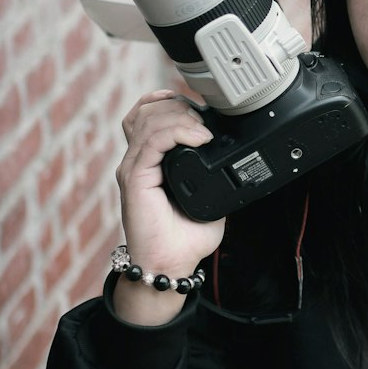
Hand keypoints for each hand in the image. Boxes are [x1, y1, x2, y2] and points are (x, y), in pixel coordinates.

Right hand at [113, 90, 225, 325]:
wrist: (170, 265)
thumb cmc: (184, 239)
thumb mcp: (207, 198)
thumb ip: (213, 175)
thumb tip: (235, 159)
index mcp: (149, 162)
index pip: (149, 116)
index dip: (172, 104)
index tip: (200, 109)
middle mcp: (137, 161)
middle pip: (147, 111)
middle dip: (179, 105)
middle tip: (204, 119)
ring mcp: (133, 168)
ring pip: (149, 120)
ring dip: (180, 116)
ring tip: (202, 129)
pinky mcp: (134, 178)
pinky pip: (153, 141)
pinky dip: (178, 132)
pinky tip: (199, 138)